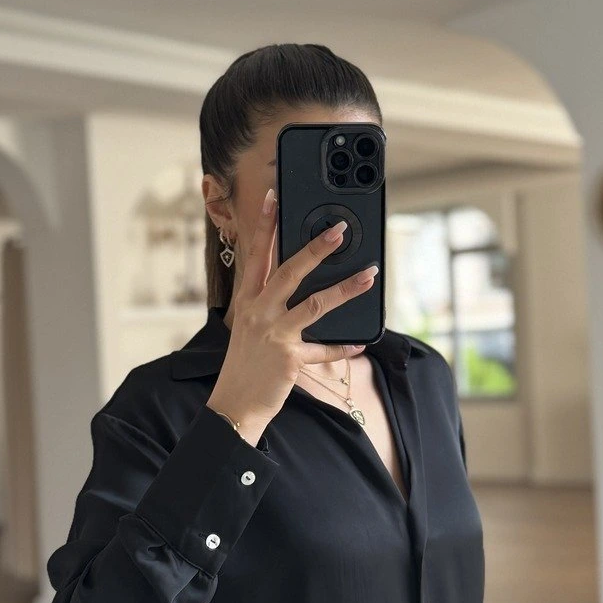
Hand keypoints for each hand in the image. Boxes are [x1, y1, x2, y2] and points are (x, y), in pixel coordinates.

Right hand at [207, 186, 378, 442]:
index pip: (256, 254)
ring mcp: (274, 335)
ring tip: (369, 275)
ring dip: (345, 289)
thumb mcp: (249, 327)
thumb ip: (269, 304)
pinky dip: (343, 346)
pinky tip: (361, 342)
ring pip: (315, 304)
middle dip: (316, 248)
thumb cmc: (244, 364)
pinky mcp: (289, 358)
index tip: (275, 198)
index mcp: (247, 301)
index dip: (265, 225)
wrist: (233, 405)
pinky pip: (323, 348)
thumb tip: (298, 283)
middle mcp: (258, 313)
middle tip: (339, 230)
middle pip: (289, 271)